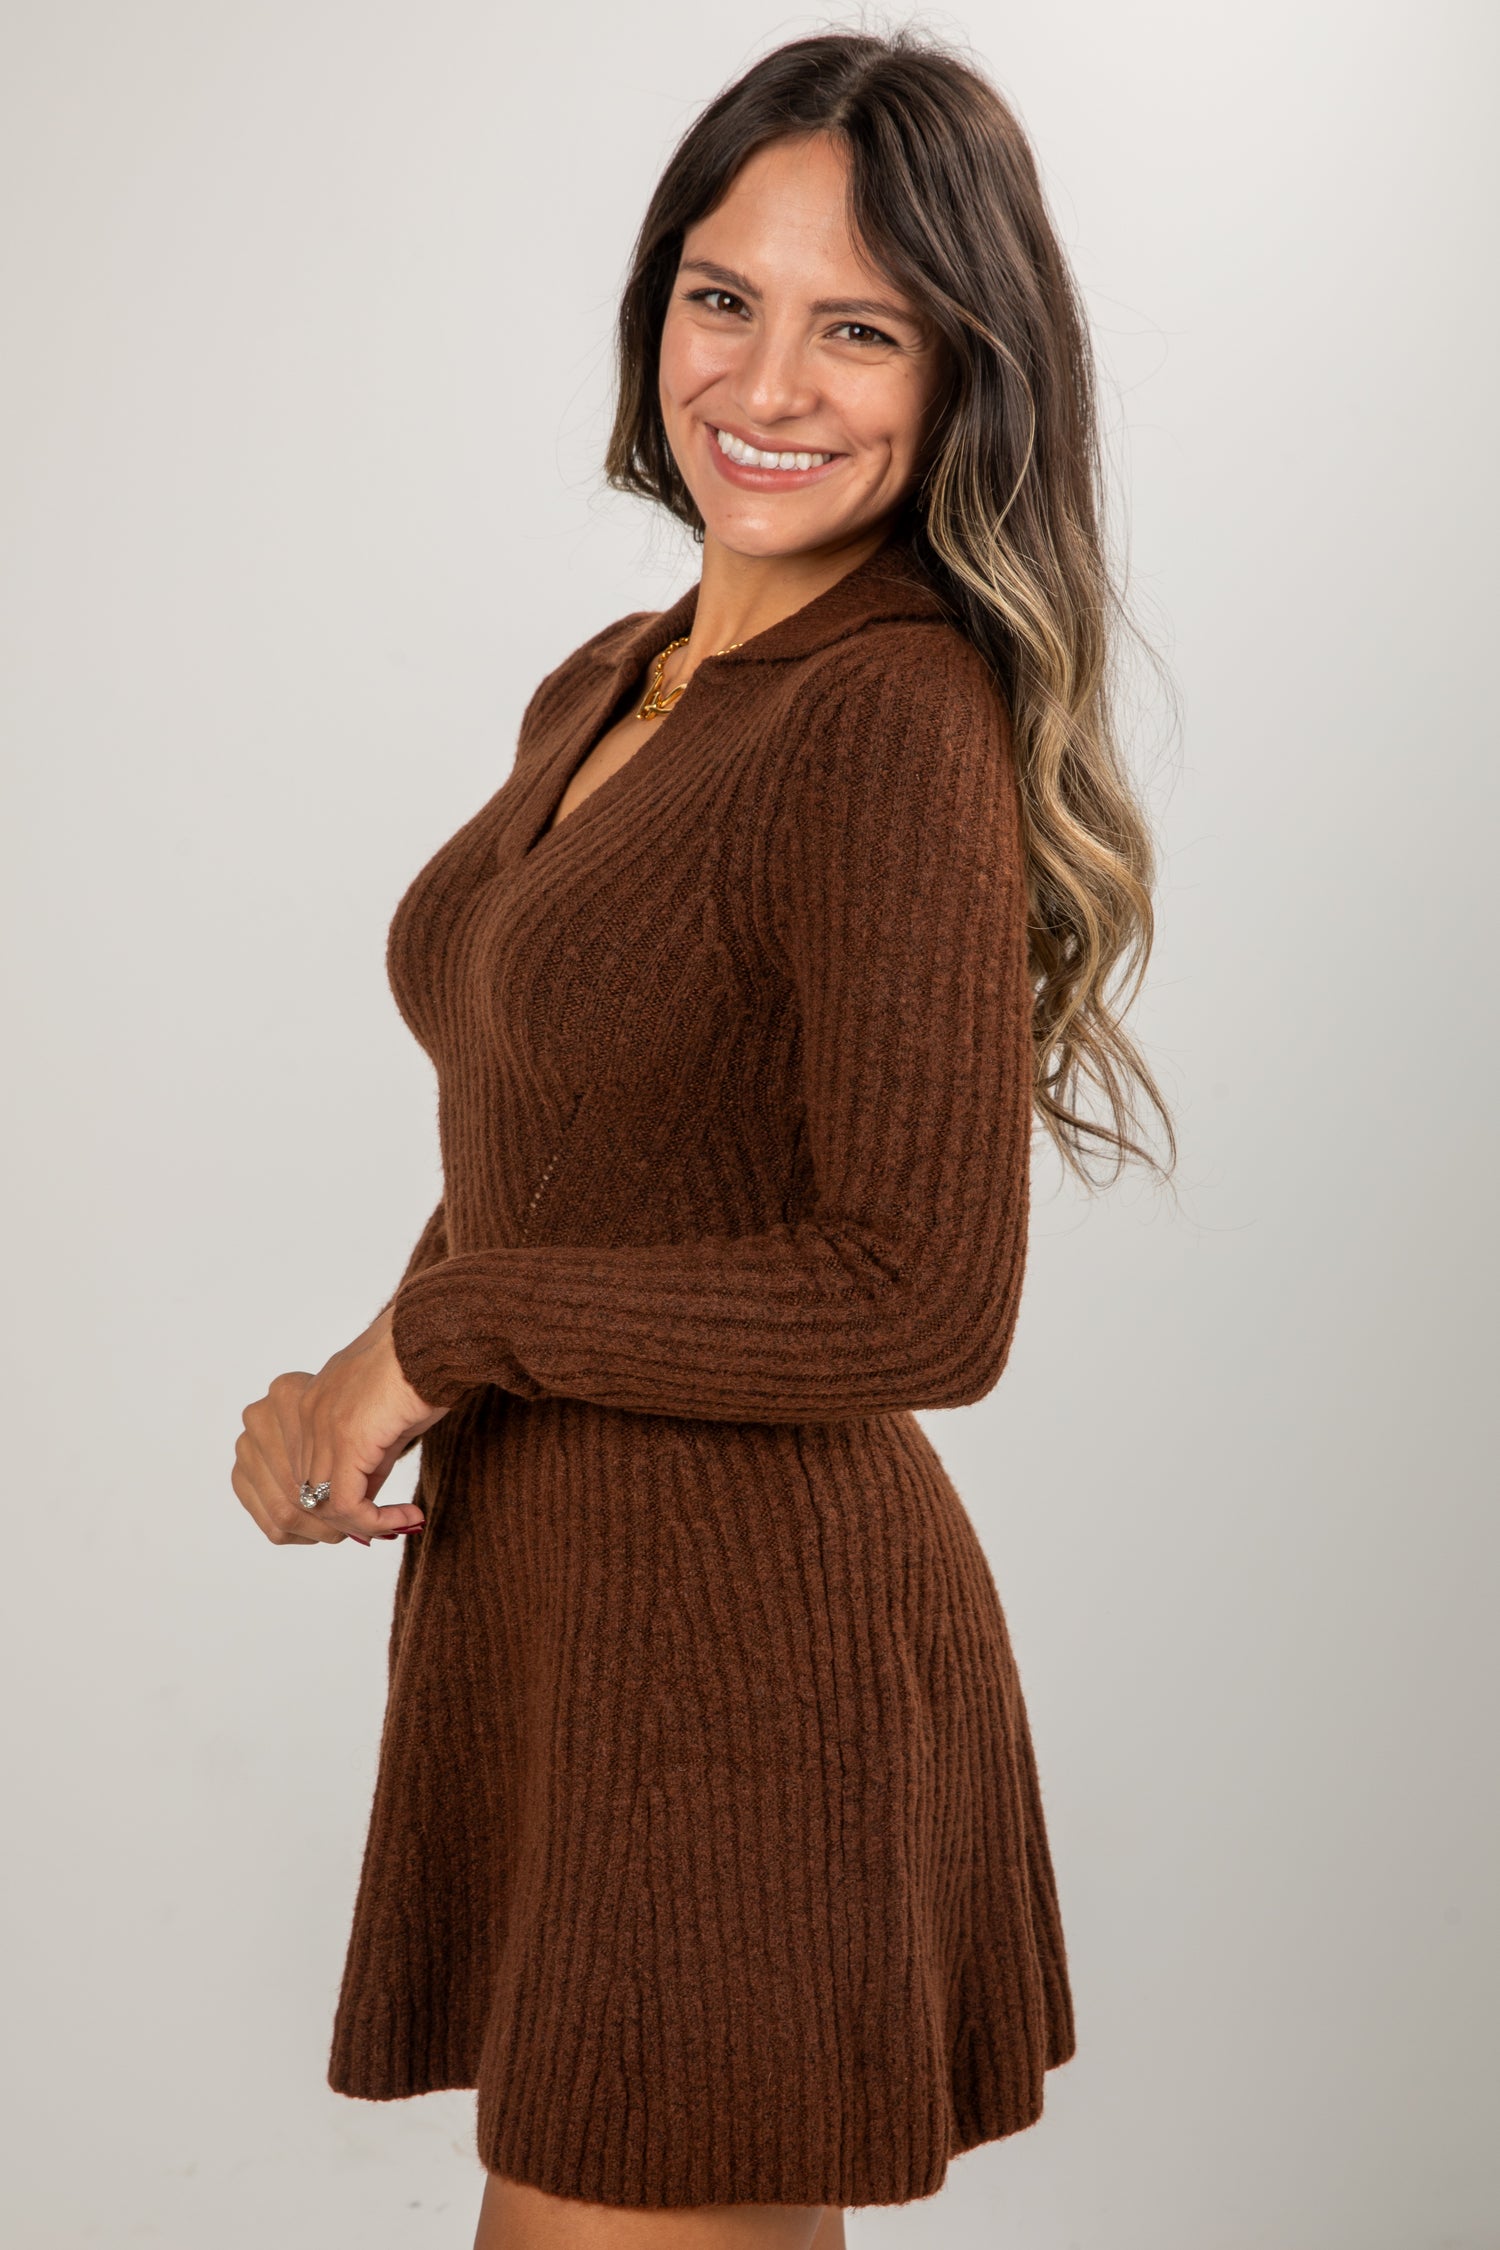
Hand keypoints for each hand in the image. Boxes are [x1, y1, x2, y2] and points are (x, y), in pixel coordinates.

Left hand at [232, 1307, 448, 1546]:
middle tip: (391, 1525)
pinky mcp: (346, 1439)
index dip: (338, 1501)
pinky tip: (407, 1517)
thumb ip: (368, 1456)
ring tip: (402, 1521)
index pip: (306, 1471)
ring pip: (325, 1503)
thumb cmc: (423, 1366)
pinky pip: (347, 1503)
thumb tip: (367, 1495)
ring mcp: (321, 1426)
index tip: (376, 1512)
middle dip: (349, 1517)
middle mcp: (306, 1413)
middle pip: (309, 1491)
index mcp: (311, 1402)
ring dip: (365, 1523)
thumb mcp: (386, 1419)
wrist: (434, 1336)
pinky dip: (375, 1521)